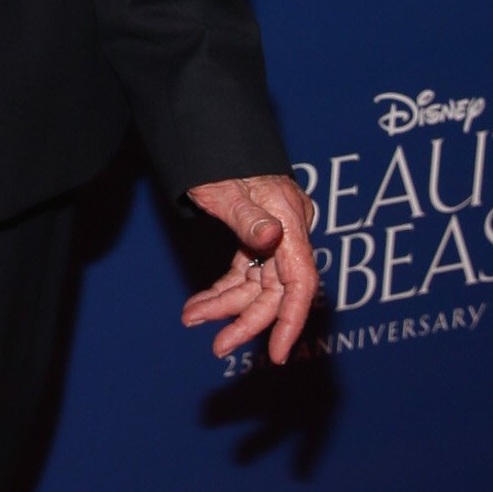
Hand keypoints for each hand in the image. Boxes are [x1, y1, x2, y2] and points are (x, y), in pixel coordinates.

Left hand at [182, 173, 318, 365]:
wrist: (213, 136)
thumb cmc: (219, 157)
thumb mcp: (226, 187)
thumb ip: (248, 216)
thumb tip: (270, 238)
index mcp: (290, 222)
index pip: (300, 283)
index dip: (291, 321)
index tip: (276, 354)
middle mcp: (288, 234)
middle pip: (275, 291)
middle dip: (244, 320)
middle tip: (217, 347)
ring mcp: (275, 238)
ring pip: (257, 286)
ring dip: (226, 306)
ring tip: (192, 318)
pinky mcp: (257, 239)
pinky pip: (245, 274)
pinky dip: (223, 291)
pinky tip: (200, 305)